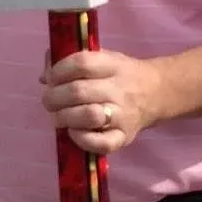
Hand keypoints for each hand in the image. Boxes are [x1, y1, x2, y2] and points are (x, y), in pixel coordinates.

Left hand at [40, 48, 164, 154]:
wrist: (157, 93)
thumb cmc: (121, 75)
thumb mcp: (103, 58)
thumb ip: (72, 62)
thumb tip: (44, 76)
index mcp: (113, 65)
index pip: (82, 63)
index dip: (59, 70)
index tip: (50, 77)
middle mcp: (119, 89)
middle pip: (79, 91)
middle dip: (53, 97)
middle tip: (48, 101)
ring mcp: (123, 115)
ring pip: (89, 116)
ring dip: (64, 117)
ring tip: (58, 116)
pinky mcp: (125, 137)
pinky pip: (101, 143)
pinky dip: (81, 139)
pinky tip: (73, 132)